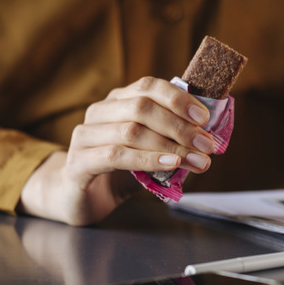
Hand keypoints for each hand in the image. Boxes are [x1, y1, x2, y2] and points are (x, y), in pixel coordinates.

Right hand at [18, 77, 215, 225]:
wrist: (77, 198)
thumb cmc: (117, 171)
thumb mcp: (148, 150)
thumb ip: (170, 140)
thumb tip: (207, 137)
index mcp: (116, 102)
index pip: (147, 86)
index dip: (178, 98)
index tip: (204, 117)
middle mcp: (98, 113)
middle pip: (142, 108)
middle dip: (180, 126)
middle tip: (207, 144)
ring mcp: (85, 137)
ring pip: (131, 131)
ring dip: (170, 145)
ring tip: (197, 160)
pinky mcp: (78, 163)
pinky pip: (115, 155)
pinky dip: (147, 159)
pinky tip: (171, 164)